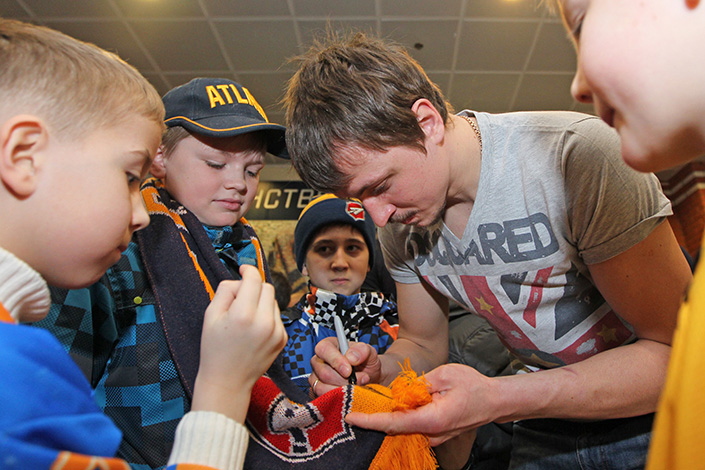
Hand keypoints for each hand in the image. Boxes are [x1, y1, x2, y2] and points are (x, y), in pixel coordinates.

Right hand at [192, 265, 287, 421]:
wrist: (228, 381)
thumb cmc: (215, 349)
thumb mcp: (210, 316)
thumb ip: (226, 291)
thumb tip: (241, 279)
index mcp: (243, 315)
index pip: (254, 280)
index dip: (248, 270)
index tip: (243, 269)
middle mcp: (264, 322)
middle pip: (267, 287)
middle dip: (254, 287)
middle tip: (240, 298)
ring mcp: (276, 331)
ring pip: (273, 301)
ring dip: (261, 302)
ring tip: (245, 318)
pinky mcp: (283, 339)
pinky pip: (277, 316)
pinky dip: (267, 316)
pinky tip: (254, 329)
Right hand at [309, 337, 381, 395]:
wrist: (370, 378)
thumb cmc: (366, 362)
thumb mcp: (369, 352)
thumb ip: (362, 350)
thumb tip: (351, 357)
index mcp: (329, 346)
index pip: (323, 349)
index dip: (335, 360)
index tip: (349, 371)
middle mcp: (319, 361)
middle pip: (324, 372)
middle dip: (344, 380)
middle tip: (361, 379)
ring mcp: (316, 378)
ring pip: (322, 387)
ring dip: (343, 390)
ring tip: (357, 386)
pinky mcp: (318, 392)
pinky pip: (323, 399)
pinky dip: (339, 399)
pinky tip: (350, 395)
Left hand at [345, 363, 494, 445]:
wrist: (494, 401)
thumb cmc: (474, 387)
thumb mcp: (444, 375)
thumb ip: (419, 383)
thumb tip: (401, 390)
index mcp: (432, 420)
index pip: (393, 423)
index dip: (370, 421)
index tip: (352, 417)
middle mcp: (431, 433)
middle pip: (395, 428)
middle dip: (373, 419)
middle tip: (353, 408)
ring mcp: (434, 436)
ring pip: (403, 428)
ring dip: (385, 418)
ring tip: (366, 407)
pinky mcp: (435, 433)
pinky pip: (412, 427)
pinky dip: (399, 418)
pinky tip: (390, 407)